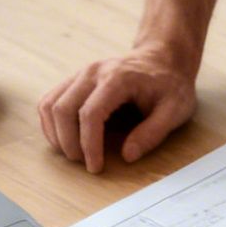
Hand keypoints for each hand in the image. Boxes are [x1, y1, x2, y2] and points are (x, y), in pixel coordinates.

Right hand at [38, 43, 196, 172]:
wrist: (162, 59)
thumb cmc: (170, 85)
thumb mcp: (175, 110)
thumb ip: (153, 133)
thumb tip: (127, 156)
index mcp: (118, 78)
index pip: (90, 113)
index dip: (89, 144)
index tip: (95, 167)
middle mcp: (93, 72)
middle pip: (63, 109)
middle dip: (69, 142)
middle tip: (84, 163)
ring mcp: (80, 74)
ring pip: (50, 104)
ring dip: (55, 134)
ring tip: (73, 154)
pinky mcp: (75, 80)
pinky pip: (50, 101)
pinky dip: (51, 123)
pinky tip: (65, 139)